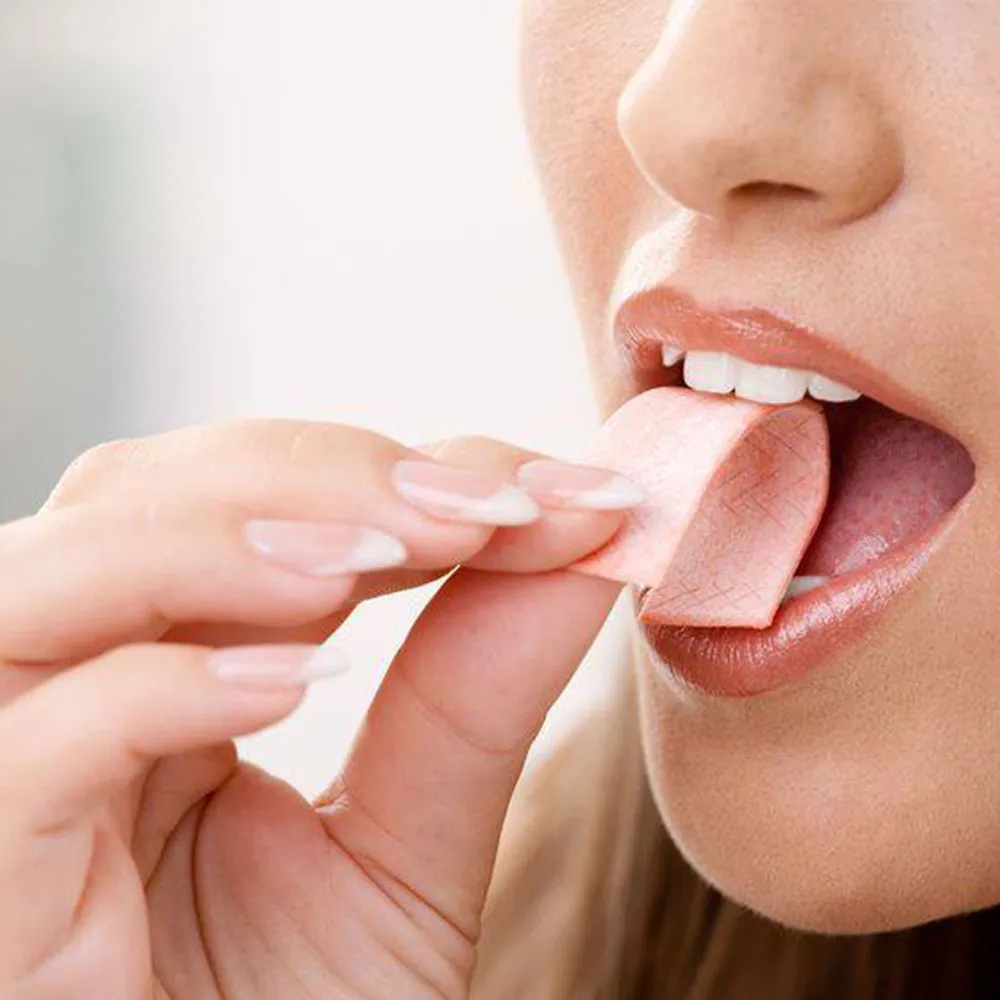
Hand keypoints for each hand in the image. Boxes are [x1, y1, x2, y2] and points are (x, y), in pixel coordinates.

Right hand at [0, 420, 627, 998]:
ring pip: (47, 578)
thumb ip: (477, 696)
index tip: (548, 490)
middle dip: (317, 474)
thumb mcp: (409, 850)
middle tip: (486, 506)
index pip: (238, 504)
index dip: (382, 471)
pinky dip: (154, 689)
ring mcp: (8, 776)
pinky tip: (298, 681)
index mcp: (163, 676)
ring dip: (232, 536)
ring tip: (389, 553)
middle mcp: (67, 696)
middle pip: (135, 496)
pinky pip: (18, 751)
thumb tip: (583, 537)